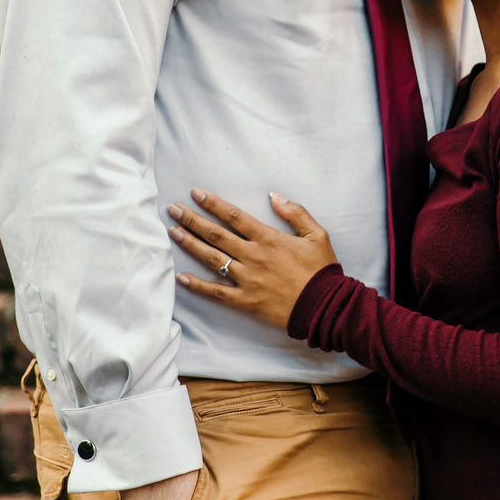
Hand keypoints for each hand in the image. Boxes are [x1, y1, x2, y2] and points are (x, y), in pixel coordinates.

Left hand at [169, 188, 338, 331]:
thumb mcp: (317, 235)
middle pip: (216, 235)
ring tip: (174, 233)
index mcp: (269, 238)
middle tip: (173, 210)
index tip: (196, 194)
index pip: (234, 216)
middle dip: (192, 220)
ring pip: (213, 259)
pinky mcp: (246, 301)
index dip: (213, 204)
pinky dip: (198, 285)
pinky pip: (217, 293)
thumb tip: (274, 196)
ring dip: (191, 245)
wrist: (326, 306)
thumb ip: (296, 213)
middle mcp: (254, 256)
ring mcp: (248, 279)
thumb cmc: (322, 270)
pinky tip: (182, 277)